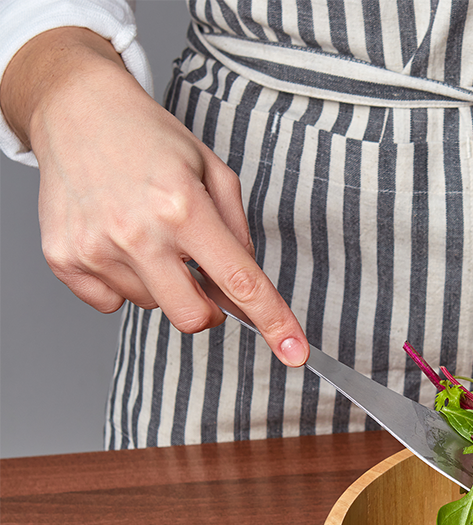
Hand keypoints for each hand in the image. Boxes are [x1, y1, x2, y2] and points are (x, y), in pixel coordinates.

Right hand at [0, 28, 308, 364]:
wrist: (75, 109)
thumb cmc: (150, 139)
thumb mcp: (212, 171)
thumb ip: (238, 232)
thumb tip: (248, 290)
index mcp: (183, 207)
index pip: (240, 281)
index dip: (273, 321)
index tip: (295, 352)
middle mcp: (138, 232)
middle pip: (193, 318)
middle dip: (207, 308)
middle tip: (197, 272)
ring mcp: (96, 247)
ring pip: (152, 307)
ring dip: (159, 284)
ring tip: (144, 233)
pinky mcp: (63, 258)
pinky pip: (109, 303)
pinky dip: (120, 282)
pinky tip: (114, 240)